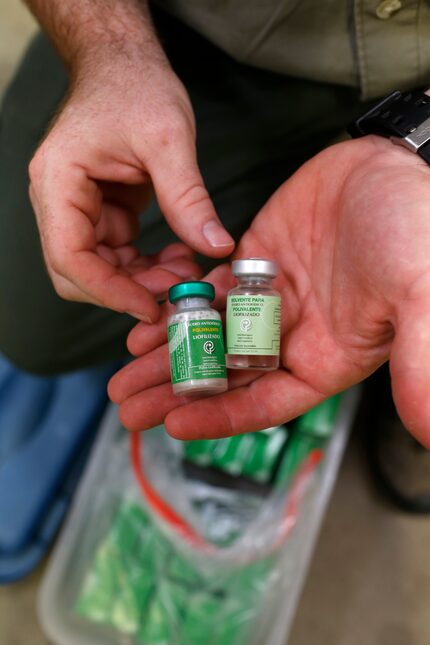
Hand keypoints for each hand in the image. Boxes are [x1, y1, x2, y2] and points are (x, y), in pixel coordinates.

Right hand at [28, 50, 232, 321]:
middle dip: (128, 289)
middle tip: (177, 293)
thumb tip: (216, 247)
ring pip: (102, 270)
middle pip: (79, 272)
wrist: (126, 66)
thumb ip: (188, 197)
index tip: (151, 306)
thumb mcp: (168, 139)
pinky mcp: (102, 215)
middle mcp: (59, 203)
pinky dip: (148, 265)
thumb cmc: (135, 87)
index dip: (109, 291)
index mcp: (58, 183)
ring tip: (188, 273)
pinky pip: (120, 256)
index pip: (70, 256)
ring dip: (143, 281)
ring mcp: (79, 211)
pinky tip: (180, 257)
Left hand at [109, 136, 429, 446]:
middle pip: (227, 375)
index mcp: (327, 357)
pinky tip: (148, 316)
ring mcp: (272, 298)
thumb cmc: (416, 230)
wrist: (395, 166)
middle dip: (177, 390)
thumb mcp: (419, 296)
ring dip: (168, 350)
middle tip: (128, 405)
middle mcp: (294, 335)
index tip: (174, 426)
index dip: (221, 418)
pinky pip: (211, 289)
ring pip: (211, 333)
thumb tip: (429, 432)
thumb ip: (417, 360)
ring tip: (126, 365)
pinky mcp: (255, 261)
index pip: (267, 403)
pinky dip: (181, 303)